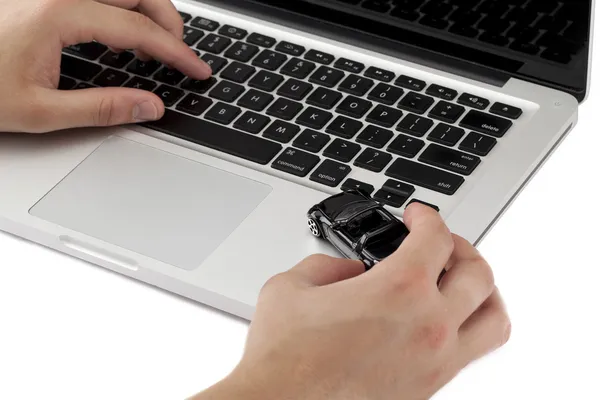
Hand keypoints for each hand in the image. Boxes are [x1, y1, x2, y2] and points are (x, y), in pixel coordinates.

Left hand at [0, 0, 210, 132]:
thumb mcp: (39, 111)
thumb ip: (102, 109)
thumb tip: (150, 106)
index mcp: (58, 14)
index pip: (137, 28)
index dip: (175, 52)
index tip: (197, 69)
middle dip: (168, 21)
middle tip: (182, 55)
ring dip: (147, 10)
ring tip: (160, 46)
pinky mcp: (43, 0)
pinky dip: (122, 11)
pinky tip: (124, 35)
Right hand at [193, 204, 510, 399]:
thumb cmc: (284, 358)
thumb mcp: (292, 286)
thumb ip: (330, 265)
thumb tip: (352, 271)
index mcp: (398, 290)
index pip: (437, 237)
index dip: (427, 217)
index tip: (417, 216)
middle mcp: (428, 326)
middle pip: (478, 273)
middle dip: (461, 247)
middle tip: (442, 243)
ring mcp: (435, 362)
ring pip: (494, 319)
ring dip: (484, 292)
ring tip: (462, 282)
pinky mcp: (429, 389)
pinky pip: (471, 354)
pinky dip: (468, 329)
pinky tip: (442, 322)